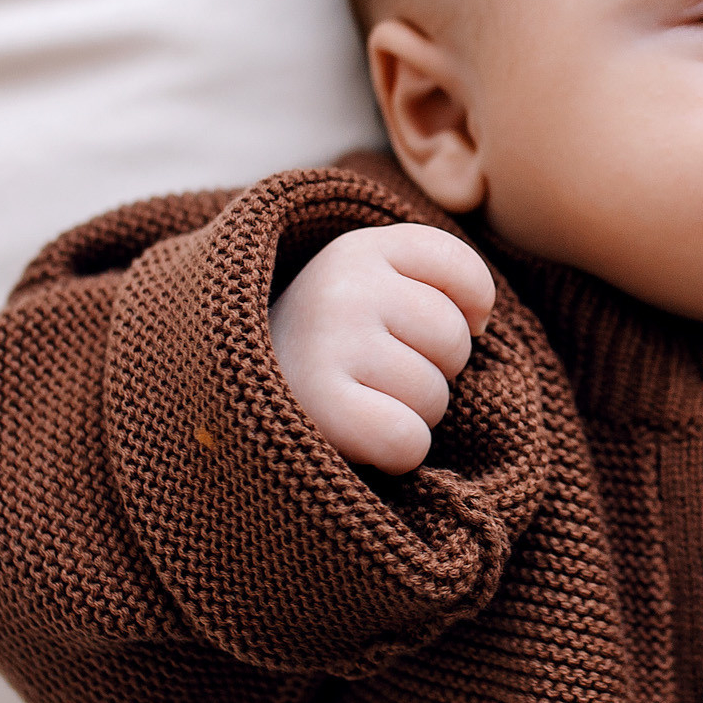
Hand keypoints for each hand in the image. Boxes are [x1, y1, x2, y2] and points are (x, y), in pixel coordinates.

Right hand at [268, 223, 495, 473]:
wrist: (219, 395)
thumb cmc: (317, 349)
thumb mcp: (362, 290)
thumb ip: (427, 282)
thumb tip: (483, 322)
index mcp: (357, 248)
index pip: (463, 273)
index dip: (465, 313)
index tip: (421, 331)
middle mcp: (342, 285)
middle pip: (455, 341)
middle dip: (432, 371)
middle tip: (374, 376)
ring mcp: (328, 341)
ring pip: (435, 396)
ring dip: (411, 414)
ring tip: (358, 403)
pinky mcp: (318, 406)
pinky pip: (409, 441)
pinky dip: (398, 454)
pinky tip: (360, 438)